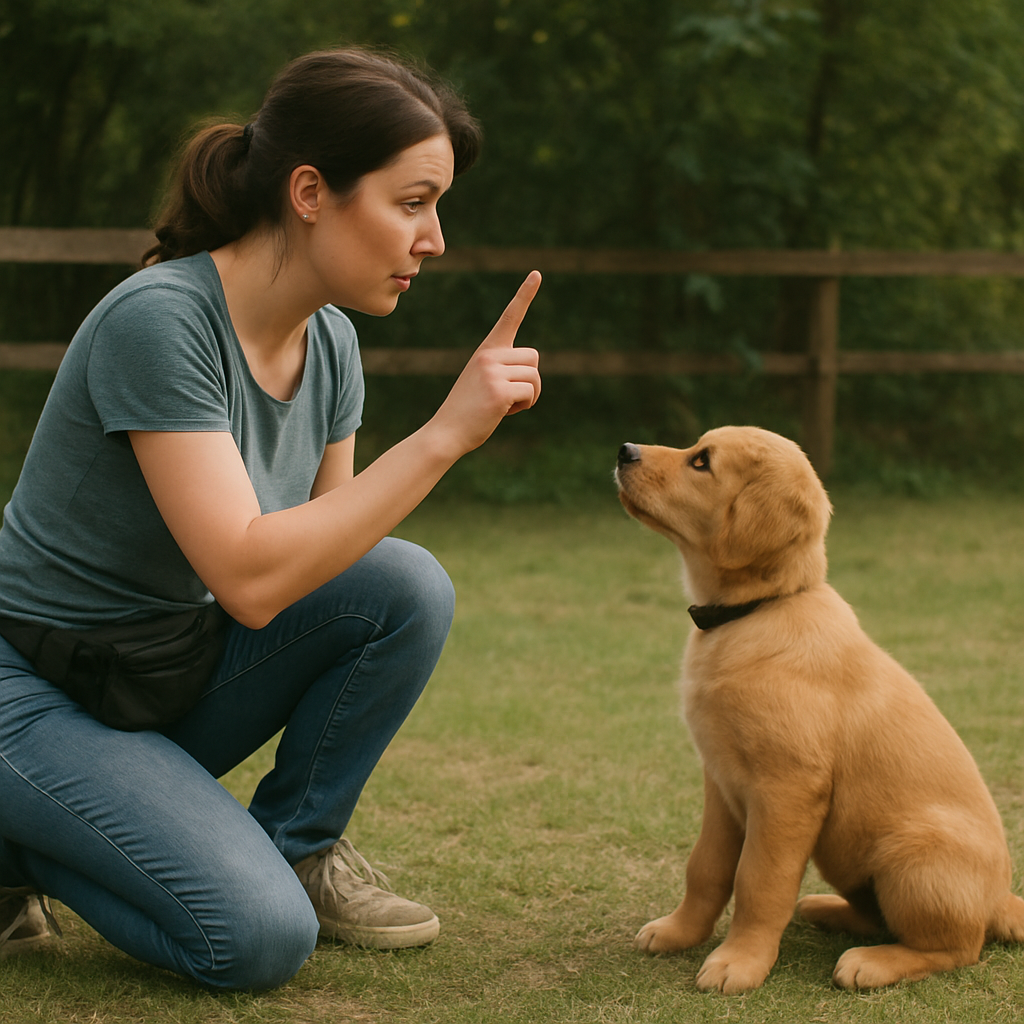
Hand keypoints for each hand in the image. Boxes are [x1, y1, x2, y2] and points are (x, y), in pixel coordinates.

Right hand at [430, 271, 541, 454]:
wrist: (446, 432)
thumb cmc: (468, 412)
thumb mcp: (485, 383)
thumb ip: (505, 372)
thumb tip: (531, 380)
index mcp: (486, 350)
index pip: (510, 317)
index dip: (525, 295)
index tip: (537, 274)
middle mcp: (489, 355)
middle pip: (533, 358)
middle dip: (528, 380)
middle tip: (506, 397)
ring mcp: (493, 372)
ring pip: (535, 376)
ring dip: (528, 396)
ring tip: (503, 405)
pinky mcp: (500, 390)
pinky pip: (531, 393)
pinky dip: (524, 407)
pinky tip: (503, 413)